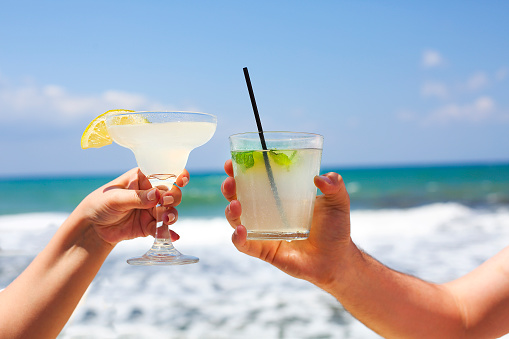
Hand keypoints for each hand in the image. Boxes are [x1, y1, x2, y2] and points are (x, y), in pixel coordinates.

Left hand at [77, 168, 189, 245]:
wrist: (91, 227)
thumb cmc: (100, 204)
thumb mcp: (115, 198)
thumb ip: (136, 197)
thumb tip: (157, 195)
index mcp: (143, 178)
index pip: (164, 173)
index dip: (177, 174)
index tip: (182, 179)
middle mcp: (151, 193)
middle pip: (172, 193)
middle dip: (173, 198)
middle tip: (165, 203)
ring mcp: (151, 210)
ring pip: (170, 211)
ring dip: (172, 215)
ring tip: (165, 220)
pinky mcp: (149, 226)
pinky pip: (162, 229)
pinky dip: (168, 233)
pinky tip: (173, 237)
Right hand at [221, 159, 351, 286]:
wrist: (337, 259)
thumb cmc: (334, 229)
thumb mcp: (338, 202)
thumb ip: (335, 186)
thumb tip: (322, 178)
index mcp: (278, 196)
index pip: (254, 180)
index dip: (239, 171)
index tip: (231, 162)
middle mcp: (266, 213)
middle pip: (238, 197)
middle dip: (229, 188)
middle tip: (231, 182)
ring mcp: (263, 232)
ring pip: (236, 220)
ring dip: (231, 212)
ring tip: (236, 205)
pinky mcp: (264, 251)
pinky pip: (246, 245)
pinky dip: (239, 238)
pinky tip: (241, 231)